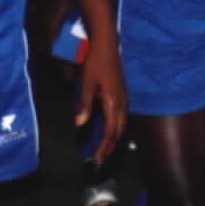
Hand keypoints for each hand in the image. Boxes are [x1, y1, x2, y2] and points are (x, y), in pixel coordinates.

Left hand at [75, 36, 126, 166]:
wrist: (107, 45)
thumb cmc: (95, 63)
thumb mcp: (87, 83)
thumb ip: (85, 104)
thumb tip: (80, 124)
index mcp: (113, 102)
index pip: (110, 132)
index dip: (103, 148)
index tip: (96, 160)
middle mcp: (122, 103)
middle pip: (119, 132)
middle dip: (110, 147)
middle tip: (100, 160)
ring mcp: (124, 98)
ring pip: (122, 125)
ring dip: (113, 139)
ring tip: (104, 149)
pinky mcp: (122, 94)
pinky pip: (122, 117)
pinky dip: (116, 128)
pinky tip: (109, 129)